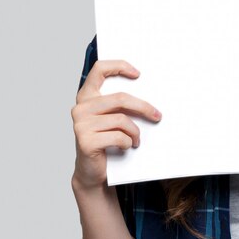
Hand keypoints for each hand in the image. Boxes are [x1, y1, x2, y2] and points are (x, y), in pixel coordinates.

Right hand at [71, 60, 161, 191]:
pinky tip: (126, 147)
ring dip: (135, 131)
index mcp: (86, 97)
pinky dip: (128, 142)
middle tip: (157, 115)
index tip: (137, 74)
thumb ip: (119, 106)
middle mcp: (81, 108)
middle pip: (120, 98)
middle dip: (143, 107)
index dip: (119, 66)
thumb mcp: (110, 119)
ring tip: (136, 139)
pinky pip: (118, 136)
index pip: (99, 69)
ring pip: (122, 120)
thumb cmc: (104, 142)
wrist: (91, 172)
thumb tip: (148, 97)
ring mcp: (81, 124)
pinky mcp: (86, 141)